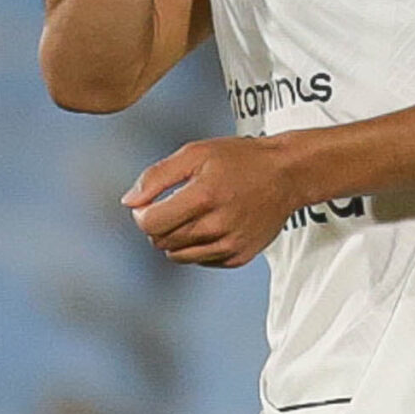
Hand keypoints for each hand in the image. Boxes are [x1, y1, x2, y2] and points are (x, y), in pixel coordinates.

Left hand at [122, 135, 302, 267]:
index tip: (148, 204)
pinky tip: (208, 225)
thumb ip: (156, 177)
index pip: (152, 223)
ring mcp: (230, 245)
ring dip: (174, 238)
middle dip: (157, 225)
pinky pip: (200, 260)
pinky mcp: (239, 257)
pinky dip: (195, 247)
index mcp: (204, 196)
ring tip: (190, 214)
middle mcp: (217, 225)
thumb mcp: (194, 153)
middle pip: (162, 241)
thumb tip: (128, 202)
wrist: (286, 175)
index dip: (141, 214)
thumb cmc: (238, 159)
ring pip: (178, 255)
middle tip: (172, 204)